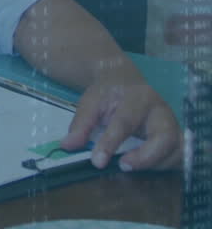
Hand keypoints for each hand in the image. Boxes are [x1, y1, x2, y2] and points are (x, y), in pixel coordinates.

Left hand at [60, 68, 181, 170]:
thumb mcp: (91, 101)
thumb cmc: (108, 92)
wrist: (125, 79)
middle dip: (146, 157)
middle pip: (165, 136)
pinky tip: (145, 167)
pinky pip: (179, 155)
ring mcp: (172, 123)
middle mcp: (160, 110)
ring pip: (177, 149)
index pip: (125, 123)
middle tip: (123, 166)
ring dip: (156, 164)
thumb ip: (81, 123)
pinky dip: (165, 164)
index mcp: (137, 97)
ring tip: (131, 167)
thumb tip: (67, 146)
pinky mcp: (176, 135)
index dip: (111, 144)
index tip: (97, 162)